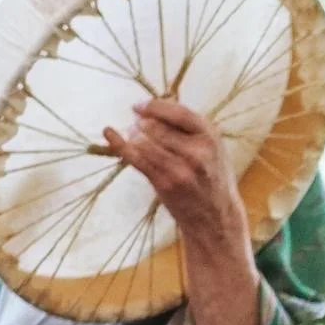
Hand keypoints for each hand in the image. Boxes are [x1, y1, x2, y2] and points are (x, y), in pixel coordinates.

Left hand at [103, 99, 246, 251]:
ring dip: (133, 135)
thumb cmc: (211, 178)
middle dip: (141, 123)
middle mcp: (197, 153)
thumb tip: (152, 108)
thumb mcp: (212, 148)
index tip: (138, 106)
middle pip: (156, 126)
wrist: (216, 218)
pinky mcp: (165, 184)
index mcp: (210, 137)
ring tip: (132, 136)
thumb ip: (189, 128)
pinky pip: (136, 159)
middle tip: (136, 125)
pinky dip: (119, 144)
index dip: (154, 106)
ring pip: (144, 142)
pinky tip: (109, 132)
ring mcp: (180, 170)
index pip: (178, 113)